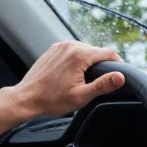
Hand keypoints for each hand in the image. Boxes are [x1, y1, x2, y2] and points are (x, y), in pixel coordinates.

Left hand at [2, 41, 124, 118]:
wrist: (27, 98)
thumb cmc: (51, 100)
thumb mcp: (81, 96)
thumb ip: (103, 85)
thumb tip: (120, 77)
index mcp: (79, 55)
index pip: (109, 53)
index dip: (118, 63)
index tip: (119, 73)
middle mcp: (70, 46)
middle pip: (96, 51)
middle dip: (102, 64)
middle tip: (102, 81)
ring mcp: (60, 46)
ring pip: (84, 49)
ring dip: (89, 61)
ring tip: (87, 78)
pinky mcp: (53, 49)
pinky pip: (72, 51)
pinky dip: (76, 59)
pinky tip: (73, 74)